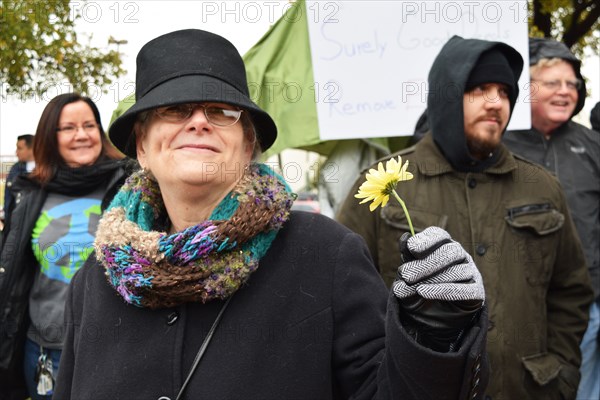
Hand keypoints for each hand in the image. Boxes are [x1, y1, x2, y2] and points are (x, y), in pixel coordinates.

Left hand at [392, 227, 484, 351]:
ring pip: (458, 271)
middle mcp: (461, 256)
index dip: (427, 240)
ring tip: (414, 288)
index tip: (411, 248)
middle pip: (450, 251)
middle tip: (406, 274)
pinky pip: (464, 290)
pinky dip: (443, 291)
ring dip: (433, 279)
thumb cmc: (417, 292)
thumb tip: (405, 237)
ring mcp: (471, 273)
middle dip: (426, 263)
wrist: (427, 322)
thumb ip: (407, 257)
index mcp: (443, 246)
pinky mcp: (477, 293)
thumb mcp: (407, 276)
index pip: (439, 235)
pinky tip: (424, 292)